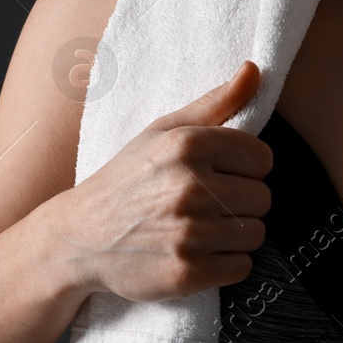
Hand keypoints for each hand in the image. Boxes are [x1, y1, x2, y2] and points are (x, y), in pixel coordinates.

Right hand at [63, 61, 272, 302]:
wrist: (80, 238)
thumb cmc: (127, 180)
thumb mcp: (162, 131)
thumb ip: (215, 104)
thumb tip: (254, 70)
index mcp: (186, 145)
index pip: (262, 158)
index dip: (245, 168)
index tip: (220, 174)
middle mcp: (189, 187)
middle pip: (263, 198)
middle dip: (240, 203)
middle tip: (205, 206)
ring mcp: (188, 233)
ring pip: (256, 234)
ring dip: (235, 235)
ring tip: (201, 229)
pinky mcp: (187, 273)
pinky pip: (242, 267)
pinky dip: (226, 264)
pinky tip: (198, 253)